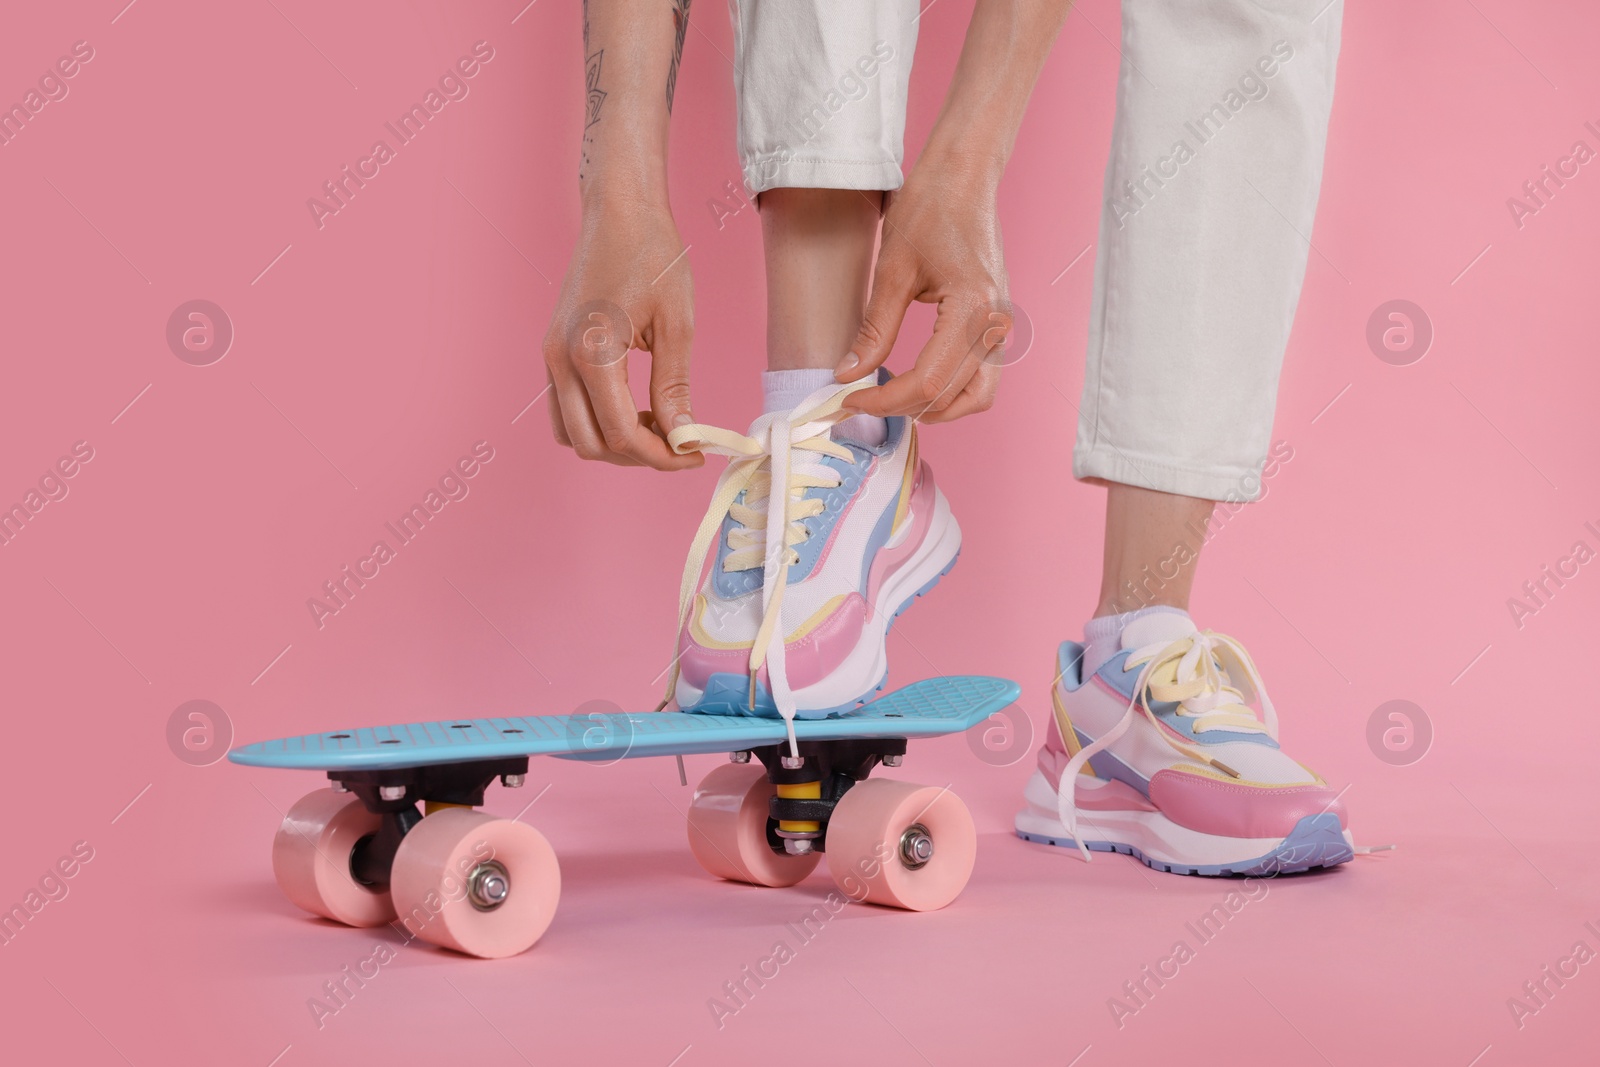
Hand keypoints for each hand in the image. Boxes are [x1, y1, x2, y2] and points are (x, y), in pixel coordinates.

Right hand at [542, 198, 702, 469]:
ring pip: (571, 433)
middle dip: (637, 456)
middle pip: (590, 444)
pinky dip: (597, 421)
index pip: (620, 433)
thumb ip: (674, 386)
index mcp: (593, 353)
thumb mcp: (676, 323)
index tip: (695, 457)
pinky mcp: (552, 349)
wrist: (619, 210)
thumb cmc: (653, 254)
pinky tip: (634, 408)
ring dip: (612, 443)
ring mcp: (549, 355)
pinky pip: (566, 407)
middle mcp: (560, 359)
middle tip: (679, 448)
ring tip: (656, 426)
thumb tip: (682, 435)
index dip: (661, 456)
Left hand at [836, 151, 1012, 422]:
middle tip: (862, 401)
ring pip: (976, 397)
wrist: (964, 176)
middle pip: (951, 396)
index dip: (885, 400)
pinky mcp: (997, 323)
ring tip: (891, 398)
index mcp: (973, 310)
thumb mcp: (893, 269)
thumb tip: (847, 374)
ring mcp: (1002, 326)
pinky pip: (982, 377)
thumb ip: (875, 329)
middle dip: (903, 408)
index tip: (849, 399)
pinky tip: (916, 381)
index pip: (928, 382)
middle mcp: (996, 325)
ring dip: (935, 407)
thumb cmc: (930, 209)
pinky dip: (951, 391)